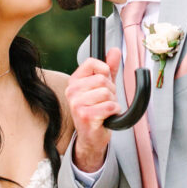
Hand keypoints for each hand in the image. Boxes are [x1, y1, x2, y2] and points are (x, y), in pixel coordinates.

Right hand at [66, 49, 121, 170]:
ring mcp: (77, 104)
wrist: (91, 137)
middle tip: (104, 101)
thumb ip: (109, 68)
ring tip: (105, 110)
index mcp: (74, 81)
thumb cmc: (96, 110)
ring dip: (112, 102)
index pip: (92, 63)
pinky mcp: (86, 116)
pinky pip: (110, 106)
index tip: (104, 82)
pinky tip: (106, 117)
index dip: (104, 71)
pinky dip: (114, 112)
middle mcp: (72, 91)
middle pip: (102, 79)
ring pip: (107, 93)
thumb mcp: (102, 86)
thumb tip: (114, 50)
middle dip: (111, 91)